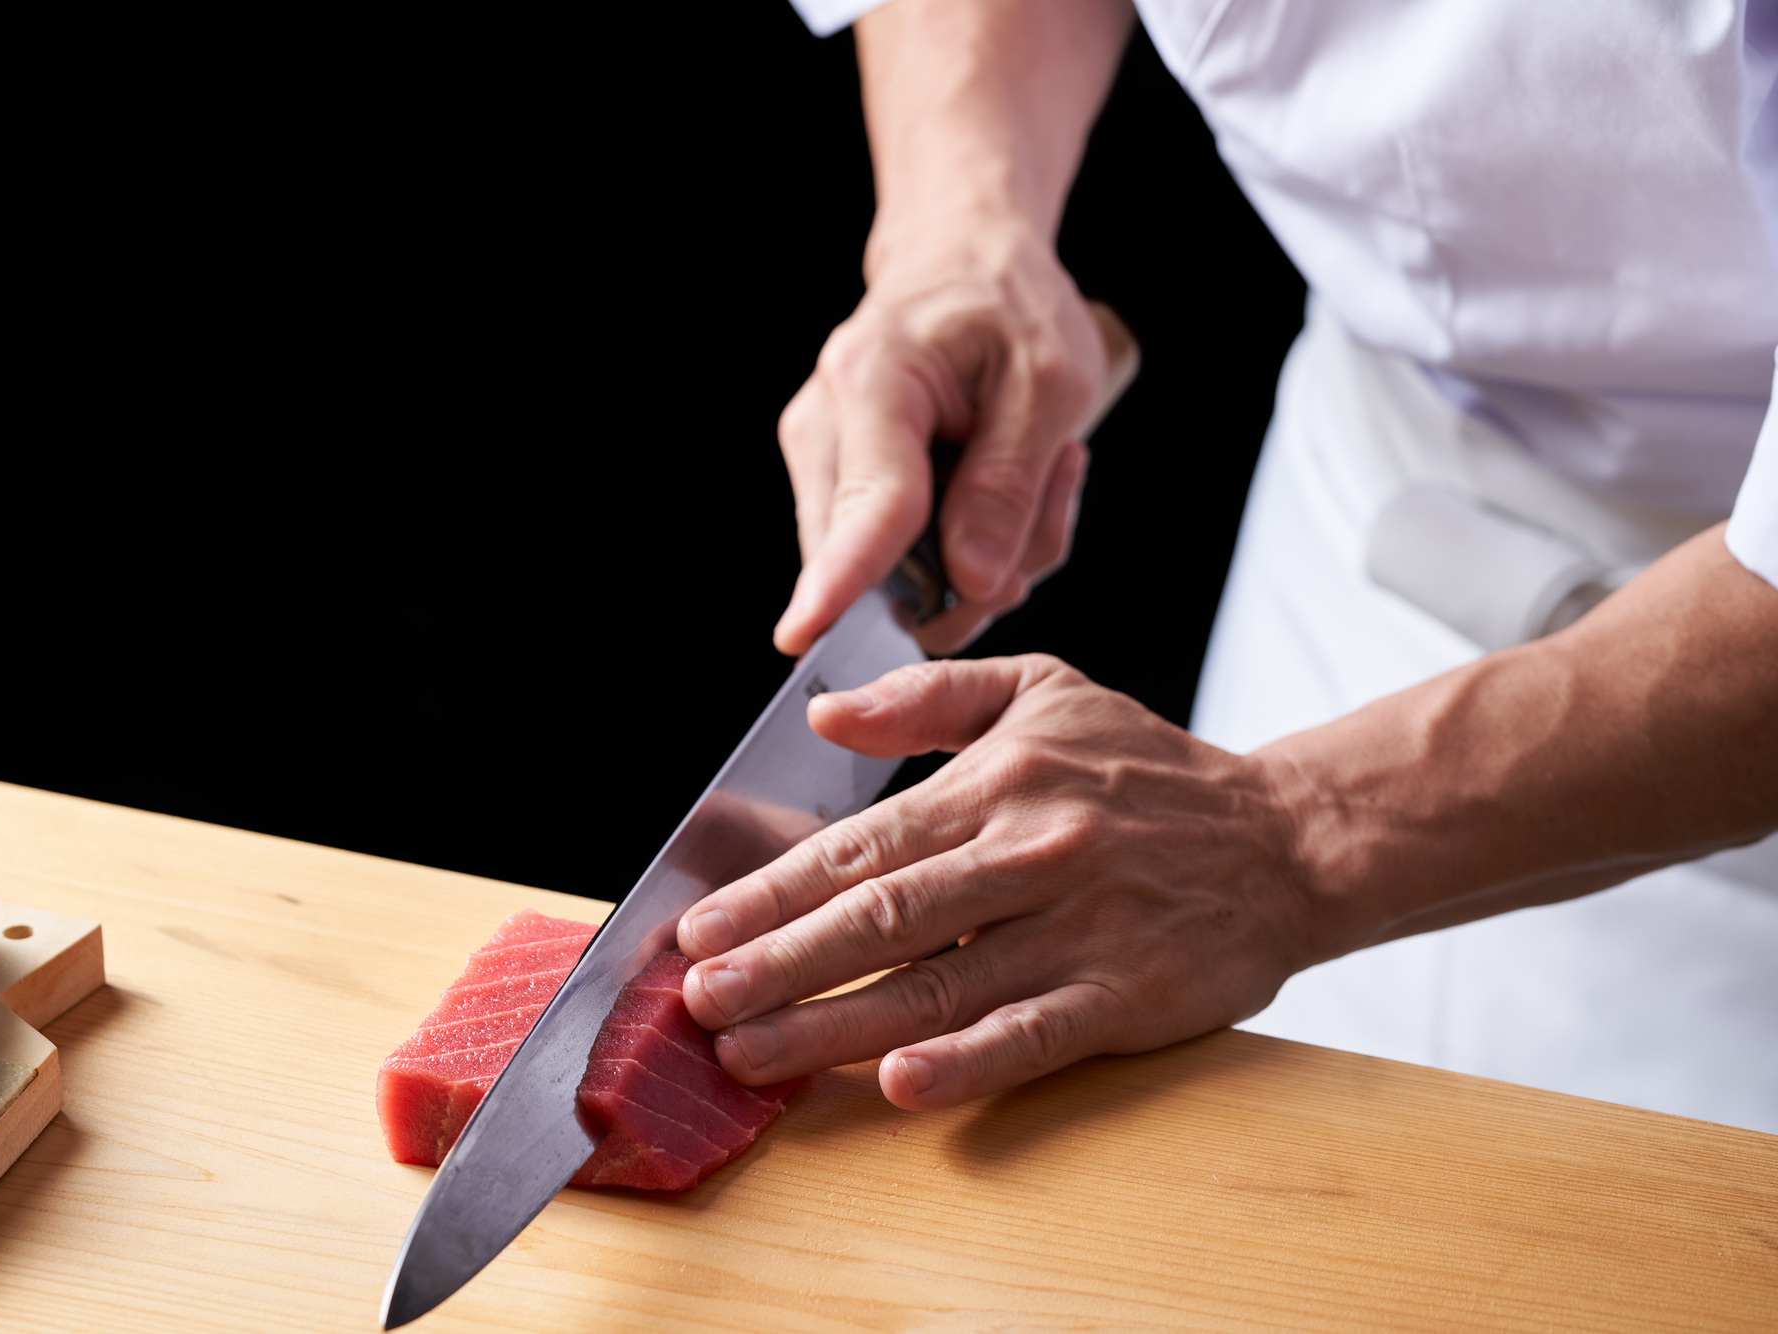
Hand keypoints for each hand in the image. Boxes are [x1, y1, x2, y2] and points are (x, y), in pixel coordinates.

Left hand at [674, 655, 1311, 1109]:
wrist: (1289, 838)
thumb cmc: (1150, 770)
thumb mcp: (1045, 691)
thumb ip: (928, 695)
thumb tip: (823, 712)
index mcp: (1000, 783)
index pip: (862, 846)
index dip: (772, 892)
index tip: (699, 930)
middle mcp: (1031, 853)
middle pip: (882, 919)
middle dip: (778, 962)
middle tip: (701, 1002)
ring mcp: (1081, 928)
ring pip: (939, 985)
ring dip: (835, 1025)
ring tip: (755, 1055)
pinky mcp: (1130, 994)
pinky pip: (1036, 1034)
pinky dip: (968, 1062)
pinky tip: (900, 1083)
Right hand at [773, 236, 1136, 656]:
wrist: (962, 263)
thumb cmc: (1006, 306)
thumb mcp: (1050, 383)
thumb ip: (1009, 486)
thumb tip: (972, 581)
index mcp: (876, 380)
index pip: (866, 501)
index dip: (839, 579)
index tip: (804, 635)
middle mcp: (826, 424)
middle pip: (873, 561)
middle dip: (970, 571)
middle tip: (1047, 492)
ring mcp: (821, 459)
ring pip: (885, 574)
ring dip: (974, 557)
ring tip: (1028, 473)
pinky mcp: (833, 486)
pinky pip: (892, 561)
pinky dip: (956, 548)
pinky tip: (990, 489)